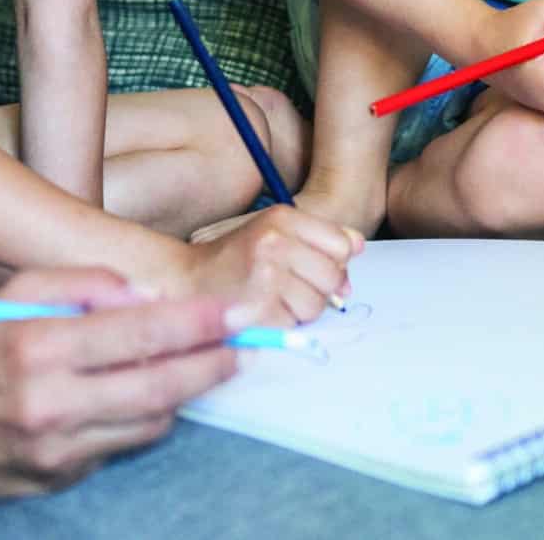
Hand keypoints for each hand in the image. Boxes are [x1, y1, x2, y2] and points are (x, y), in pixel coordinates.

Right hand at [0, 267, 239, 495]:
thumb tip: (147, 296)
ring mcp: (55, 449)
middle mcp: (49, 402)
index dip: (195, 324)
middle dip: (210, 365)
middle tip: (245, 348)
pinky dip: (138, 420)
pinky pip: (120, 446)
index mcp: (37, 345)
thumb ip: (85, 282)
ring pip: (148, 423)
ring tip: (195, 367)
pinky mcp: (59, 479)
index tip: (233, 313)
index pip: (137, 334)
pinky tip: (136, 397)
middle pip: (158, 387)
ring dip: (180, 394)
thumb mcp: (17, 292)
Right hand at [175, 206, 362, 324]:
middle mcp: (275, 243)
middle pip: (334, 278)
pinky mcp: (260, 310)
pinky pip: (294, 325)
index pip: (342, 245)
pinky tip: (260, 312)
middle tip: (286, 287)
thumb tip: (358, 246)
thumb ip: (318, 236)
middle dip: (316, 289)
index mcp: (281, 218)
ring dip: (298, 310)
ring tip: (270, 298)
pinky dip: (281, 325)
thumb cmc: (233, 259)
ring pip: (317, 305)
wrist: (184, 281)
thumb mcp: (274, 232)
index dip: (332, 262)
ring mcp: (267, 277)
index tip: (311, 267)